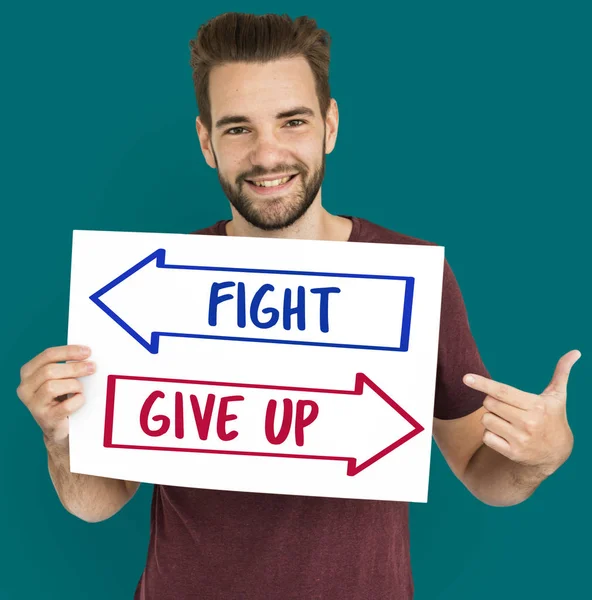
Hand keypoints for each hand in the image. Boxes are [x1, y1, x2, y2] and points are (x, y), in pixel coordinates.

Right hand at [16, 345, 95, 445]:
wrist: (59, 427)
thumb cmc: (62, 397)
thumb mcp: (60, 378)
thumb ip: (66, 365)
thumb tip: (87, 354)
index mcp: (28, 372)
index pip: (47, 355)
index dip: (68, 351)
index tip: (87, 351)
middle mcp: (25, 388)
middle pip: (49, 370)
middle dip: (74, 367)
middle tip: (92, 367)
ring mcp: (33, 404)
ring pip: (52, 386)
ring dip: (73, 385)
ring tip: (80, 389)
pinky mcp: (45, 418)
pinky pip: (65, 406)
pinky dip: (77, 401)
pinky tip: (80, 400)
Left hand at [463, 350, 580, 474]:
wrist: (558, 452)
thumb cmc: (553, 417)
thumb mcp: (557, 396)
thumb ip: (562, 372)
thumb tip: (575, 351)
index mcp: (536, 406)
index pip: (503, 391)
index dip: (483, 384)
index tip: (466, 378)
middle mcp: (528, 423)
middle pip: (489, 403)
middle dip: (492, 402)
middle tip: (508, 407)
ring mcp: (520, 439)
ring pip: (486, 420)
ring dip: (491, 418)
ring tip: (508, 422)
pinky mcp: (513, 453)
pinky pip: (486, 437)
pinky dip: (491, 435)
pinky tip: (505, 435)